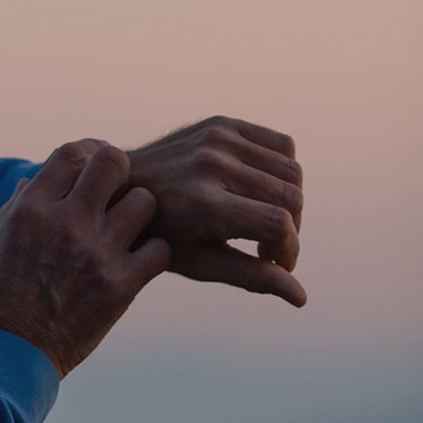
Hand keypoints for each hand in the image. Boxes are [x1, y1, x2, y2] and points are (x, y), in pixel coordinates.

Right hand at [0, 144, 170, 376]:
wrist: (8, 354)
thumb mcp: (1, 242)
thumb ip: (21, 206)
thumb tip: (36, 180)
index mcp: (31, 209)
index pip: (73, 151)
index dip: (89, 156)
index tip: (95, 173)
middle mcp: (64, 222)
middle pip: (113, 161)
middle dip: (121, 173)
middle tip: (120, 194)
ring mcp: (95, 253)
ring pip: (146, 201)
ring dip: (142, 214)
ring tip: (131, 231)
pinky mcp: (120, 287)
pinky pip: (160, 250)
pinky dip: (153, 254)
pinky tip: (139, 263)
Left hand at [122, 116, 305, 306]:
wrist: (120, 187)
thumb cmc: (160, 234)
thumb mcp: (201, 264)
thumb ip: (252, 277)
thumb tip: (302, 298)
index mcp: (201, 204)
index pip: (277, 223)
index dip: (289, 250)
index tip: (278, 264)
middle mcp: (210, 166)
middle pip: (291, 197)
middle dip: (291, 229)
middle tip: (268, 247)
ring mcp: (216, 140)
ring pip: (292, 170)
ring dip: (291, 202)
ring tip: (266, 221)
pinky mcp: (221, 123)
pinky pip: (282, 145)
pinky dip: (284, 170)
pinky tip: (262, 191)